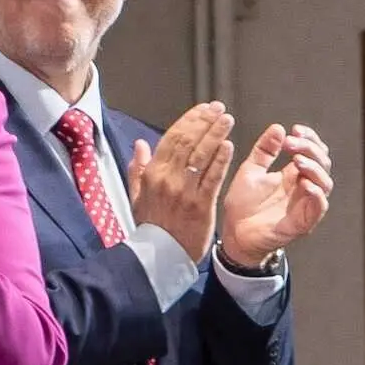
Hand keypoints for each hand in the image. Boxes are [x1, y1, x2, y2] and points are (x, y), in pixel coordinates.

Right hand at [129, 101, 235, 262]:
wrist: (159, 255)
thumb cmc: (149, 225)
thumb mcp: (136, 195)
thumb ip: (138, 168)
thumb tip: (140, 144)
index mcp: (152, 174)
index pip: (171, 138)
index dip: (189, 120)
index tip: (203, 109)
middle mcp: (168, 178)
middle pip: (188, 142)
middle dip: (205, 122)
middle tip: (219, 108)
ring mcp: (185, 191)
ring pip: (202, 156)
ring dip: (216, 134)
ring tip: (227, 120)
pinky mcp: (201, 205)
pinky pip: (212, 178)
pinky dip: (220, 160)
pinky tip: (229, 146)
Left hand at [221, 123, 332, 265]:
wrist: (234, 234)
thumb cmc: (243, 205)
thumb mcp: (251, 170)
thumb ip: (264, 150)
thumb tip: (278, 127)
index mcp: (293, 175)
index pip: (314, 152)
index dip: (310, 138)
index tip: (295, 129)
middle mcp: (303, 188)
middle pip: (323, 164)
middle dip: (310, 149)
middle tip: (291, 143)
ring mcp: (305, 205)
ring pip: (325, 184)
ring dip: (314, 169)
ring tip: (296, 160)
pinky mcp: (302, 223)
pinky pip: (318, 208)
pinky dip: (316, 195)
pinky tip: (304, 184)